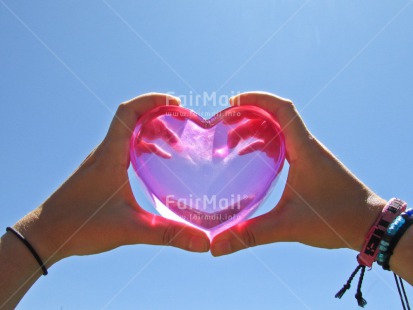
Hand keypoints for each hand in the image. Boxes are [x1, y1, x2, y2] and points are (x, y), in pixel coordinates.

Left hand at [14, 93, 209, 265]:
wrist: (45, 235)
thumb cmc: (80, 227)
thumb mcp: (130, 230)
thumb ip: (167, 234)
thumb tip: (203, 243)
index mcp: (110, 156)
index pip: (128, 111)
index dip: (153, 101)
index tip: (176, 104)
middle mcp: (104, 152)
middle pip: (132, 119)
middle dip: (159, 119)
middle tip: (181, 133)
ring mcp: (101, 161)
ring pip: (128, 133)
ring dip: (151, 133)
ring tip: (173, 148)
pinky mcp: (99, 172)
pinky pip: (124, 148)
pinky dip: (142, 148)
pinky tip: (154, 164)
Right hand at [211, 92, 385, 255]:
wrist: (369, 225)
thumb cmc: (336, 219)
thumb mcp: (289, 226)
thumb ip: (252, 234)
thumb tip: (217, 245)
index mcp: (305, 150)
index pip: (282, 109)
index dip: (257, 99)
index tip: (233, 102)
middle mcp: (308, 147)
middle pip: (276, 117)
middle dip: (248, 117)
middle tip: (225, 127)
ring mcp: (310, 155)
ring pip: (280, 131)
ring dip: (256, 131)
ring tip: (232, 145)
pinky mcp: (311, 165)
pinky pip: (285, 145)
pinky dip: (266, 145)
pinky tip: (253, 160)